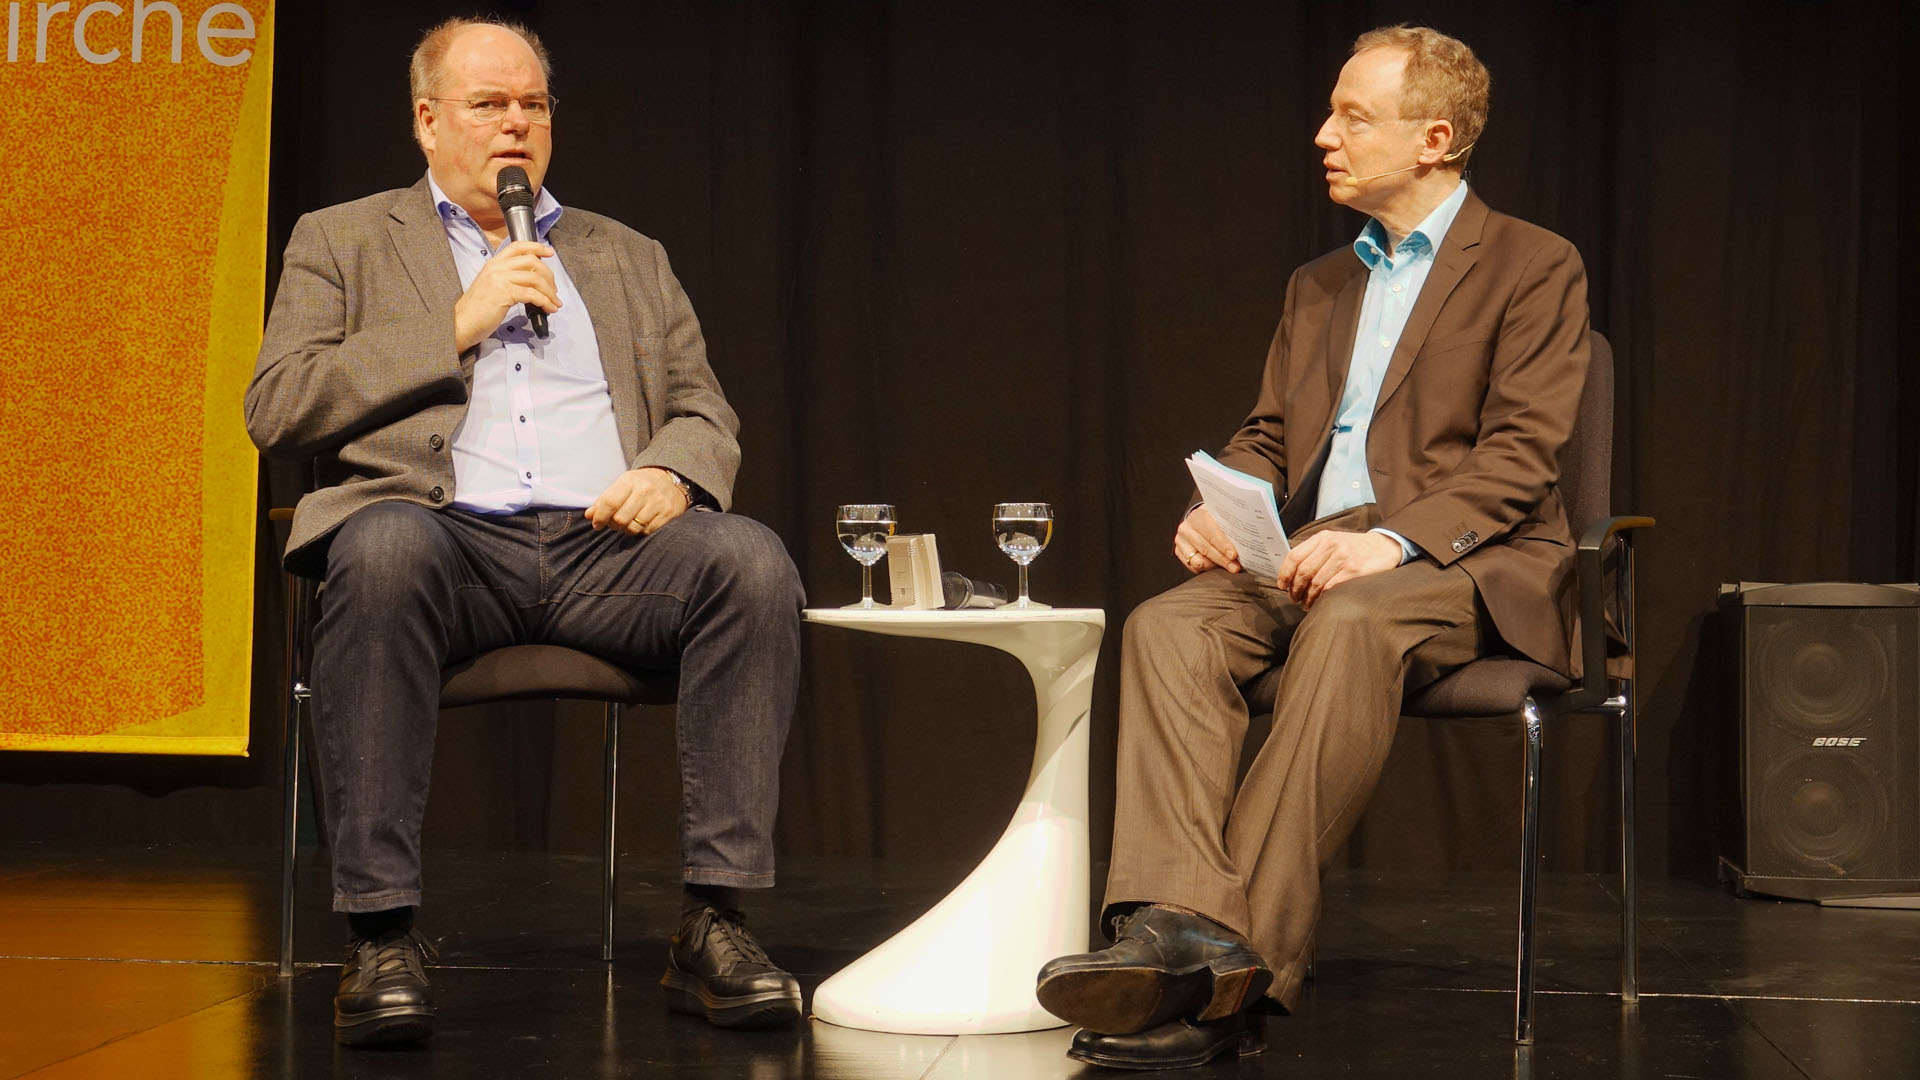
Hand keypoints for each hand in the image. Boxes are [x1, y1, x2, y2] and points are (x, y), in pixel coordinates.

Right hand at [452, 240, 560, 351]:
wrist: (462, 322)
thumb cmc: (477, 309)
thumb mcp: (491, 285)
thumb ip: (507, 278)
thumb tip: (532, 280)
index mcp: (493, 263)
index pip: (518, 247)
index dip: (536, 247)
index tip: (549, 252)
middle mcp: (497, 267)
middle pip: (532, 262)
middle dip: (549, 276)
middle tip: (554, 290)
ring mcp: (500, 279)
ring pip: (535, 278)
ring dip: (550, 292)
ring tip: (554, 302)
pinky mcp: (504, 293)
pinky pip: (533, 294)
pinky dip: (545, 302)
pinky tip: (548, 309)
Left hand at [585, 467, 689, 534]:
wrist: (672, 480)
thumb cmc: (642, 484)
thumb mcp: (623, 484)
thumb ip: (605, 499)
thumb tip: (589, 515)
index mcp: (630, 481)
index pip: (610, 502)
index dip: (600, 517)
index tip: (596, 524)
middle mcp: (645, 490)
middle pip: (620, 518)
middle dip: (613, 525)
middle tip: (614, 523)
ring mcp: (658, 503)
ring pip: (633, 527)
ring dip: (626, 529)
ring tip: (627, 523)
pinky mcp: (668, 513)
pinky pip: (647, 531)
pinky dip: (640, 531)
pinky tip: (640, 523)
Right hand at [1174, 505, 1240, 573]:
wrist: (1200, 521)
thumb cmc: (1216, 520)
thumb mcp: (1222, 517)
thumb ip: (1231, 525)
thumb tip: (1247, 537)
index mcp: (1197, 516)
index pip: (1210, 531)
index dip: (1223, 544)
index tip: (1234, 555)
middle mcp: (1186, 528)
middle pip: (1205, 548)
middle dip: (1222, 559)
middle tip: (1235, 567)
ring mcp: (1180, 540)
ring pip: (1198, 560)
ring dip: (1215, 566)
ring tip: (1229, 567)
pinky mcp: (1178, 552)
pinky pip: (1193, 566)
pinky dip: (1207, 569)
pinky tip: (1217, 566)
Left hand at [1276, 530, 1401, 607]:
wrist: (1385, 546)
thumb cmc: (1355, 548)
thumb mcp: (1333, 541)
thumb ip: (1314, 552)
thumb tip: (1292, 573)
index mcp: (1322, 538)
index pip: (1295, 556)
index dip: (1284, 573)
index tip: (1282, 585)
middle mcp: (1331, 545)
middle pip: (1303, 572)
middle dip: (1295, 589)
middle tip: (1294, 599)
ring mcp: (1343, 557)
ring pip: (1316, 583)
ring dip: (1307, 598)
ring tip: (1306, 604)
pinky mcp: (1354, 570)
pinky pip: (1330, 588)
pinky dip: (1321, 598)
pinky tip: (1319, 603)